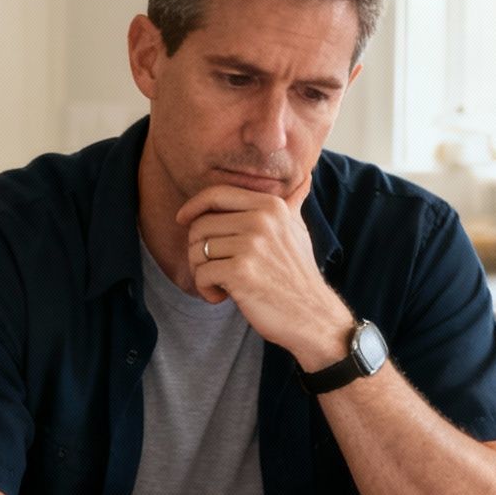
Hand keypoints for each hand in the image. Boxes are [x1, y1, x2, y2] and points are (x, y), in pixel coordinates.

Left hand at [176, 185, 355, 370]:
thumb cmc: (298, 274)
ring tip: (222, 284)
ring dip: (201, 273)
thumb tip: (305, 178)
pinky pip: (201, 273)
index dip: (193, 206)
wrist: (312, 317)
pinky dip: (205, 289)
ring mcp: (253, 245)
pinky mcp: (242, 272)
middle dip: (196, 249)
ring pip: (197, 250)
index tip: (182, 220)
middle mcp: (262, 220)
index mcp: (271, 205)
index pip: (216, 194)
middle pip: (200, 225)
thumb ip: (292, 204)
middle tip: (213, 268)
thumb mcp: (298, 231)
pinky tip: (222, 297)